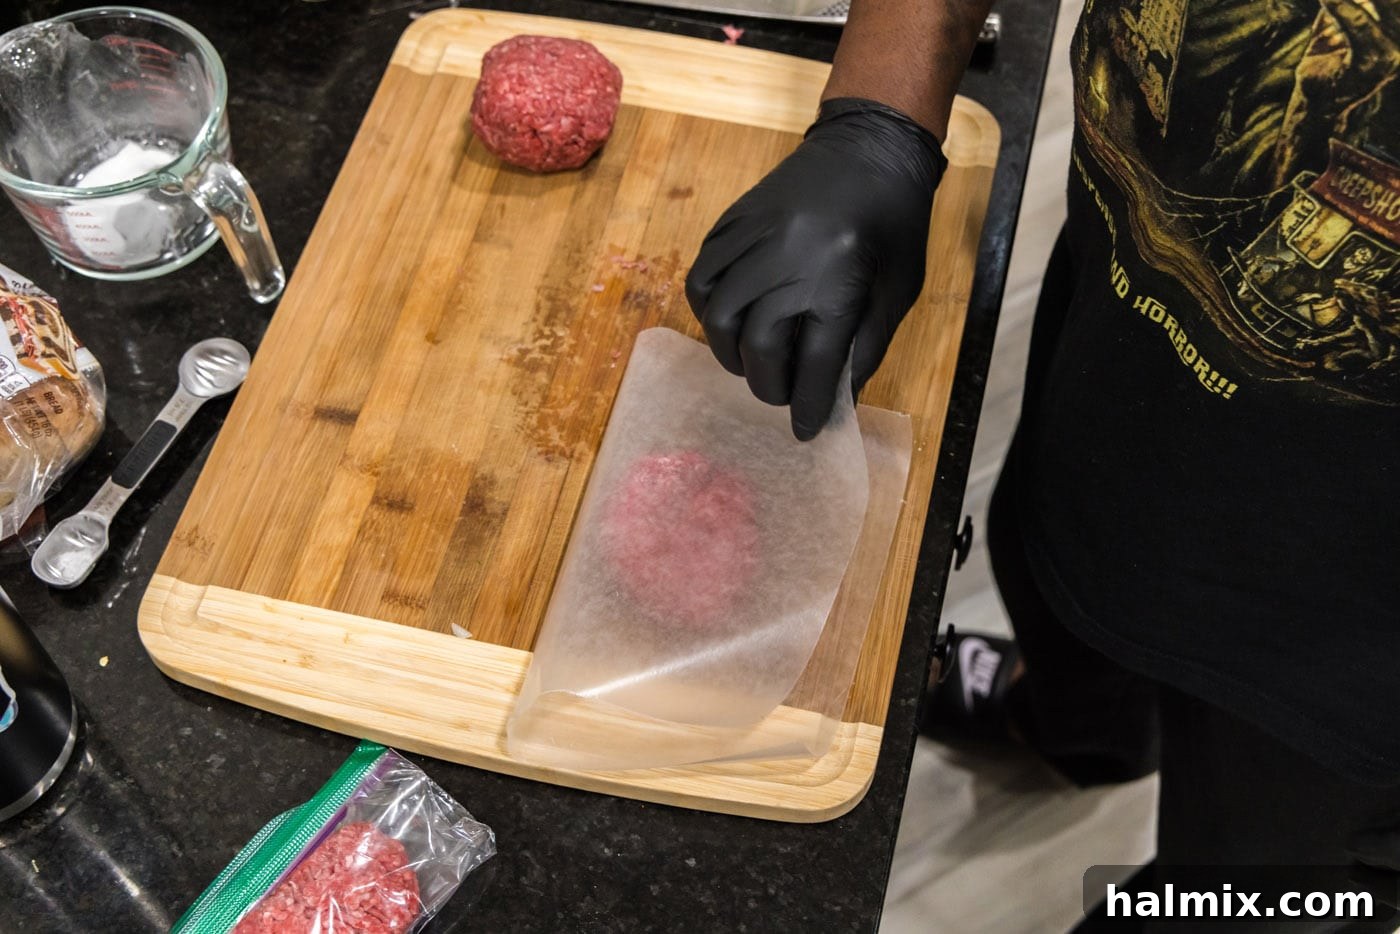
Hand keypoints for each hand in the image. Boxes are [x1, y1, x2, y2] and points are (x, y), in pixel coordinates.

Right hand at [685, 97, 944, 439]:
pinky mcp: (734, 222)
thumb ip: (864, 345)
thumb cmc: (894, 224)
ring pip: (721, 315)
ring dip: (731, 352)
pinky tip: (730, 322)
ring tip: (750, 363)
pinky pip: (704, 278)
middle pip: (760, 344)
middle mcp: (791, 259)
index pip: (814, 363)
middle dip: (767, 384)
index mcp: (840, 279)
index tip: (806, 430)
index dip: (809, 405)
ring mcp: (756, 237)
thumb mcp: (898, 291)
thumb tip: (835, 397)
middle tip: (779, 395)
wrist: (870, 147)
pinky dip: (711, 310)